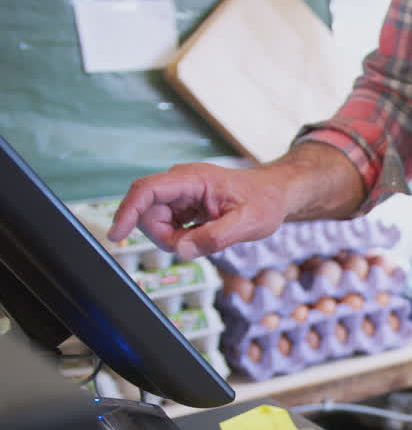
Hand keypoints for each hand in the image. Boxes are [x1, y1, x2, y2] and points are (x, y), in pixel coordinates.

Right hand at [108, 142, 363, 259]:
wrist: (277, 194)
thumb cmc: (266, 203)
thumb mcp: (248, 223)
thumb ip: (215, 237)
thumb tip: (181, 250)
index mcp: (193, 179)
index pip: (147, 190)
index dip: (127, 212)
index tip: (116, 236)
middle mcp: (181, 183)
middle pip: (148, 212)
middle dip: (164, 236)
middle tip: (198, 245)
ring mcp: (180, 194)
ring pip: (156, 222)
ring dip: (174, 238)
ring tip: (210, 236)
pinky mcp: (183, 205)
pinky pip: (168, 225)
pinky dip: (181, 237)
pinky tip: (204, 234)